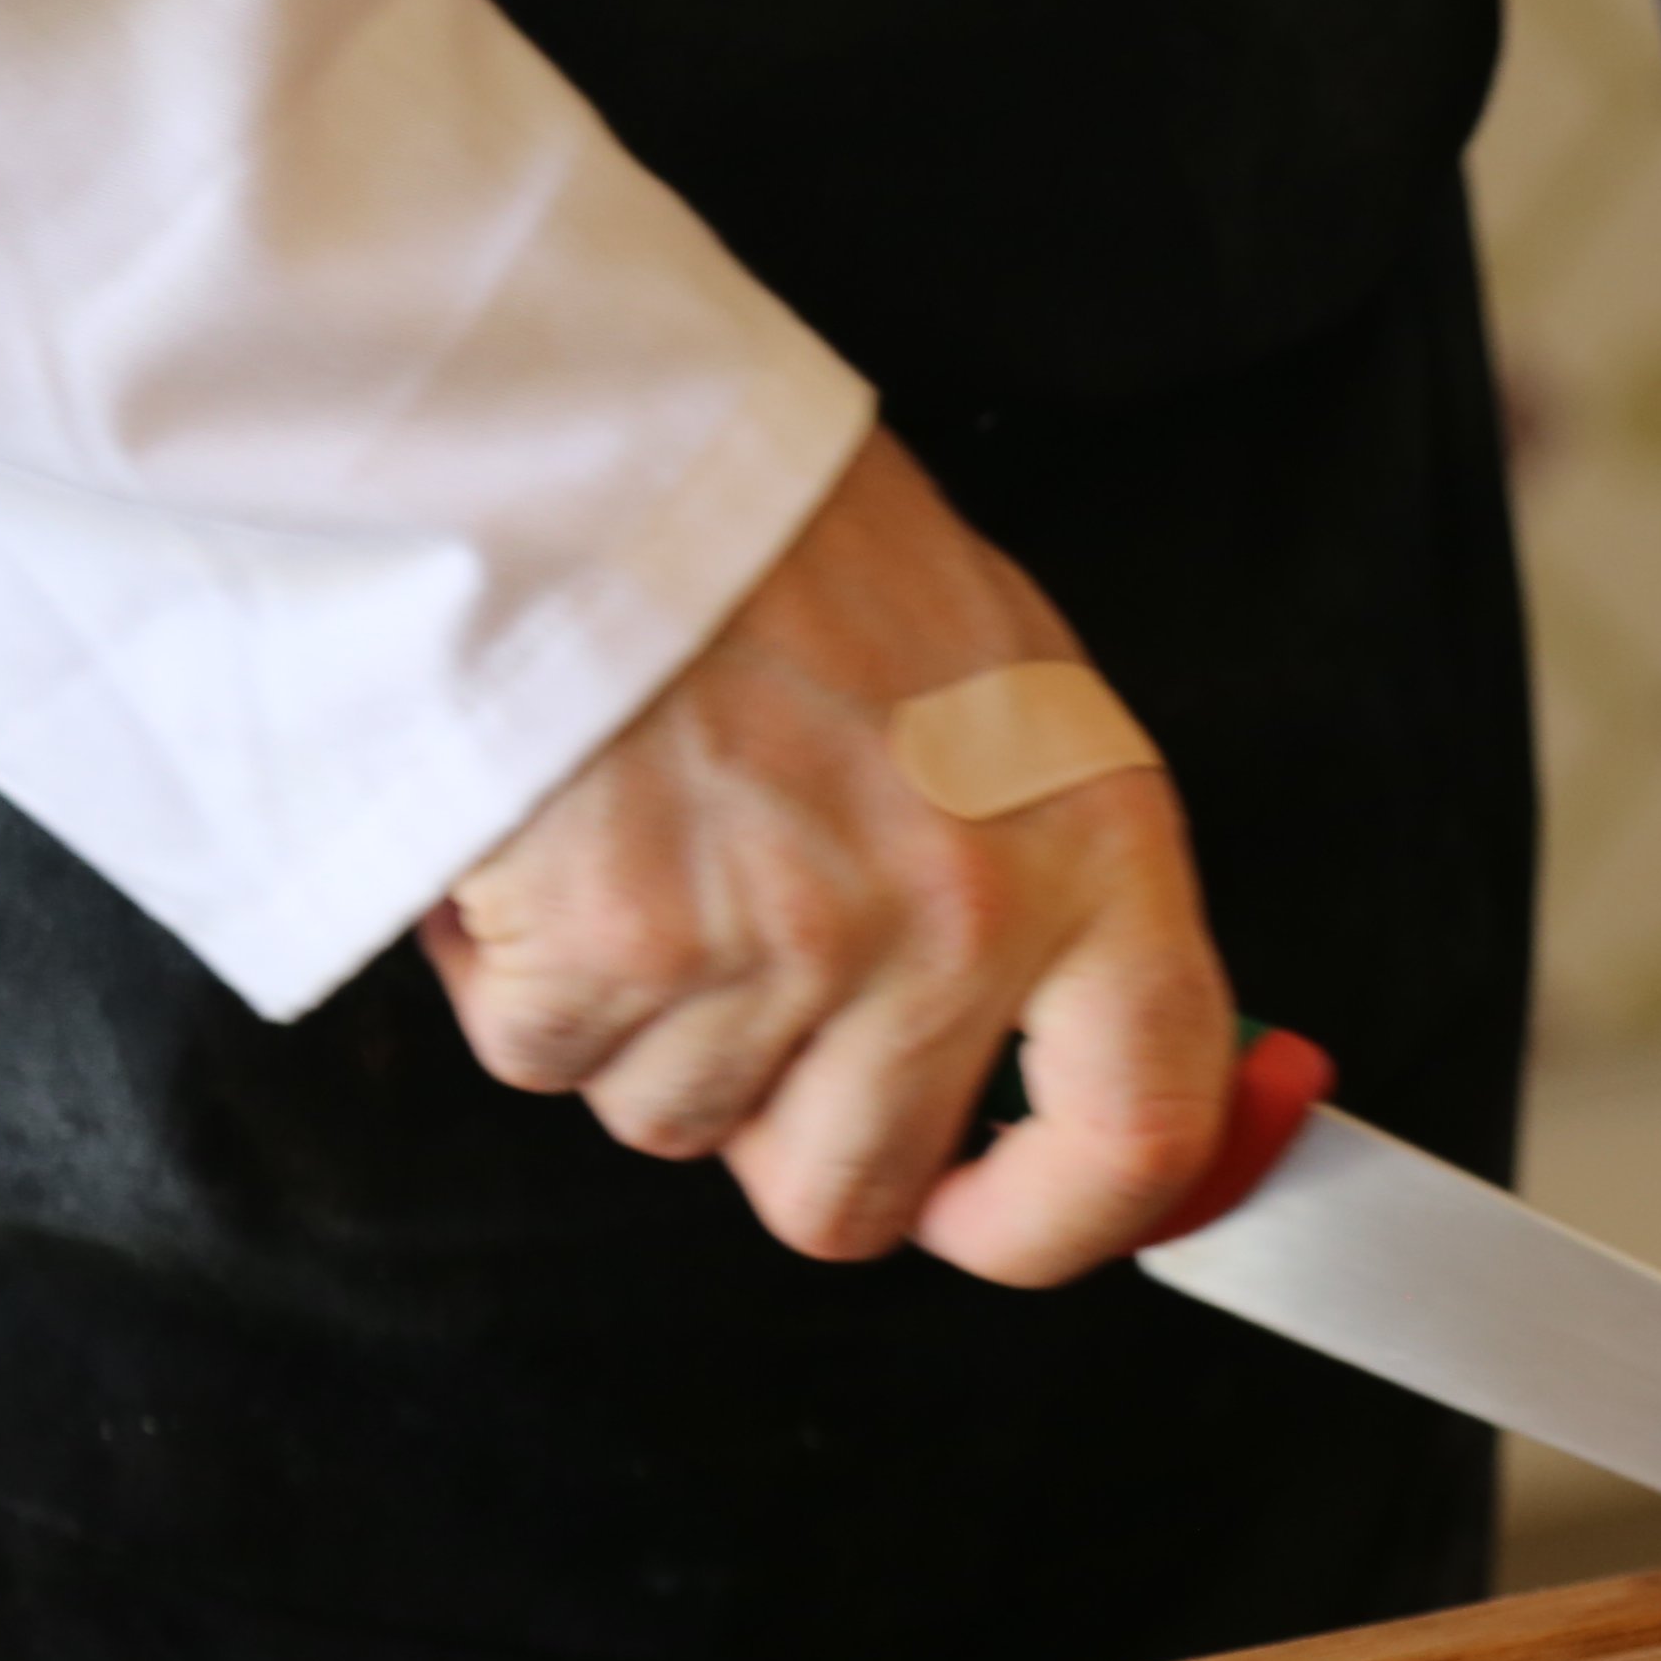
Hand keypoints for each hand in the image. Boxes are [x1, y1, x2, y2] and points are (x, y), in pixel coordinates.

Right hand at [421, 431, 1238, 1283]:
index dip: (1059, 1221)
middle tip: (746, 1000)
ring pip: (682, 1123)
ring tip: (646, 845)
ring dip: (643, 1027)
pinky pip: (549, 1057)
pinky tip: (548, 838)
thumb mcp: (1011, 700)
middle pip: (855, 1193)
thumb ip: (1049, 891)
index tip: (992, 1216)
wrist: (597, 438)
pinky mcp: (617, 951)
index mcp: (1096, 857)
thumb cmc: (797, 549)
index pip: (1143, 1136)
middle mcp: (960, 925)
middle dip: (781, 1134)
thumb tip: (1067, 1062)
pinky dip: (517, 972)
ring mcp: (789, 951)